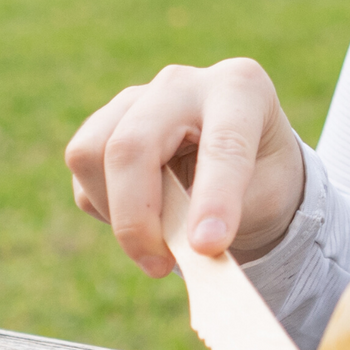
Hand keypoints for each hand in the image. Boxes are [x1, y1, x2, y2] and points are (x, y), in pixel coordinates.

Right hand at [64, 58, 305, 276]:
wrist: (245, 161)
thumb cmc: (262, 178)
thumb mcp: (266, 198)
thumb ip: (229, 218)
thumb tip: (189, 252)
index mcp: (240, 87)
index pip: (222, 144)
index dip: (214, 198)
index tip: (208, 247)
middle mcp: (183, 83)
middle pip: (132, 144)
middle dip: (138, 218)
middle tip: (159, 266)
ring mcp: (137, 96)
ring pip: (90, 153)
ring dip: (115, 212)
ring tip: (155, 239)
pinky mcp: (105, 120)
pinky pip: (83, 172)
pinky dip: (104, 206)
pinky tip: (144, 212)